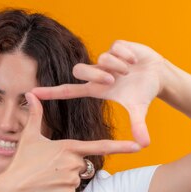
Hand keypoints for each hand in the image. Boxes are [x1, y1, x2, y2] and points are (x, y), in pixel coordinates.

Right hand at [0, 91, 141, 191]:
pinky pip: (71, 189)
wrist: (14, 188)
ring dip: (66, 176)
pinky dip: (61, 188)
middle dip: (71, 164)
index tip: (137, 146)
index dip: (120, 146)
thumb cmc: (22, 161)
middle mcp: (74, 163)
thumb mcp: (30, 136)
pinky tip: (48, 187)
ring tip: (47, 176)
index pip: (100, 146)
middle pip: (84, 162)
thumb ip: (35, 115)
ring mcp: (72, 179)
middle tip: (50, 166)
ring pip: (78, 176)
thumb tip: (31, 94)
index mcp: (69, 147)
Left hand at [30, 40, 165, 147]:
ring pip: (101, 58)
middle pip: (79, 70)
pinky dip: (127, 55)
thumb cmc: (143, 91)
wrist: (158, 74)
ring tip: (129, 71)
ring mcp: (105, 59)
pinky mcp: (116, 46)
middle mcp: (97, 73)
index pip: (67, 91)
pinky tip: (134, 61)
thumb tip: (144, 145)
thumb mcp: (138, 108)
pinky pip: (116, 48)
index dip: (50, 92)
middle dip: (96, 74)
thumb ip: (138, 125)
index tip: (32, 93)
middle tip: (113, 80)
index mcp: (96, 89)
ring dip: (117, 66)